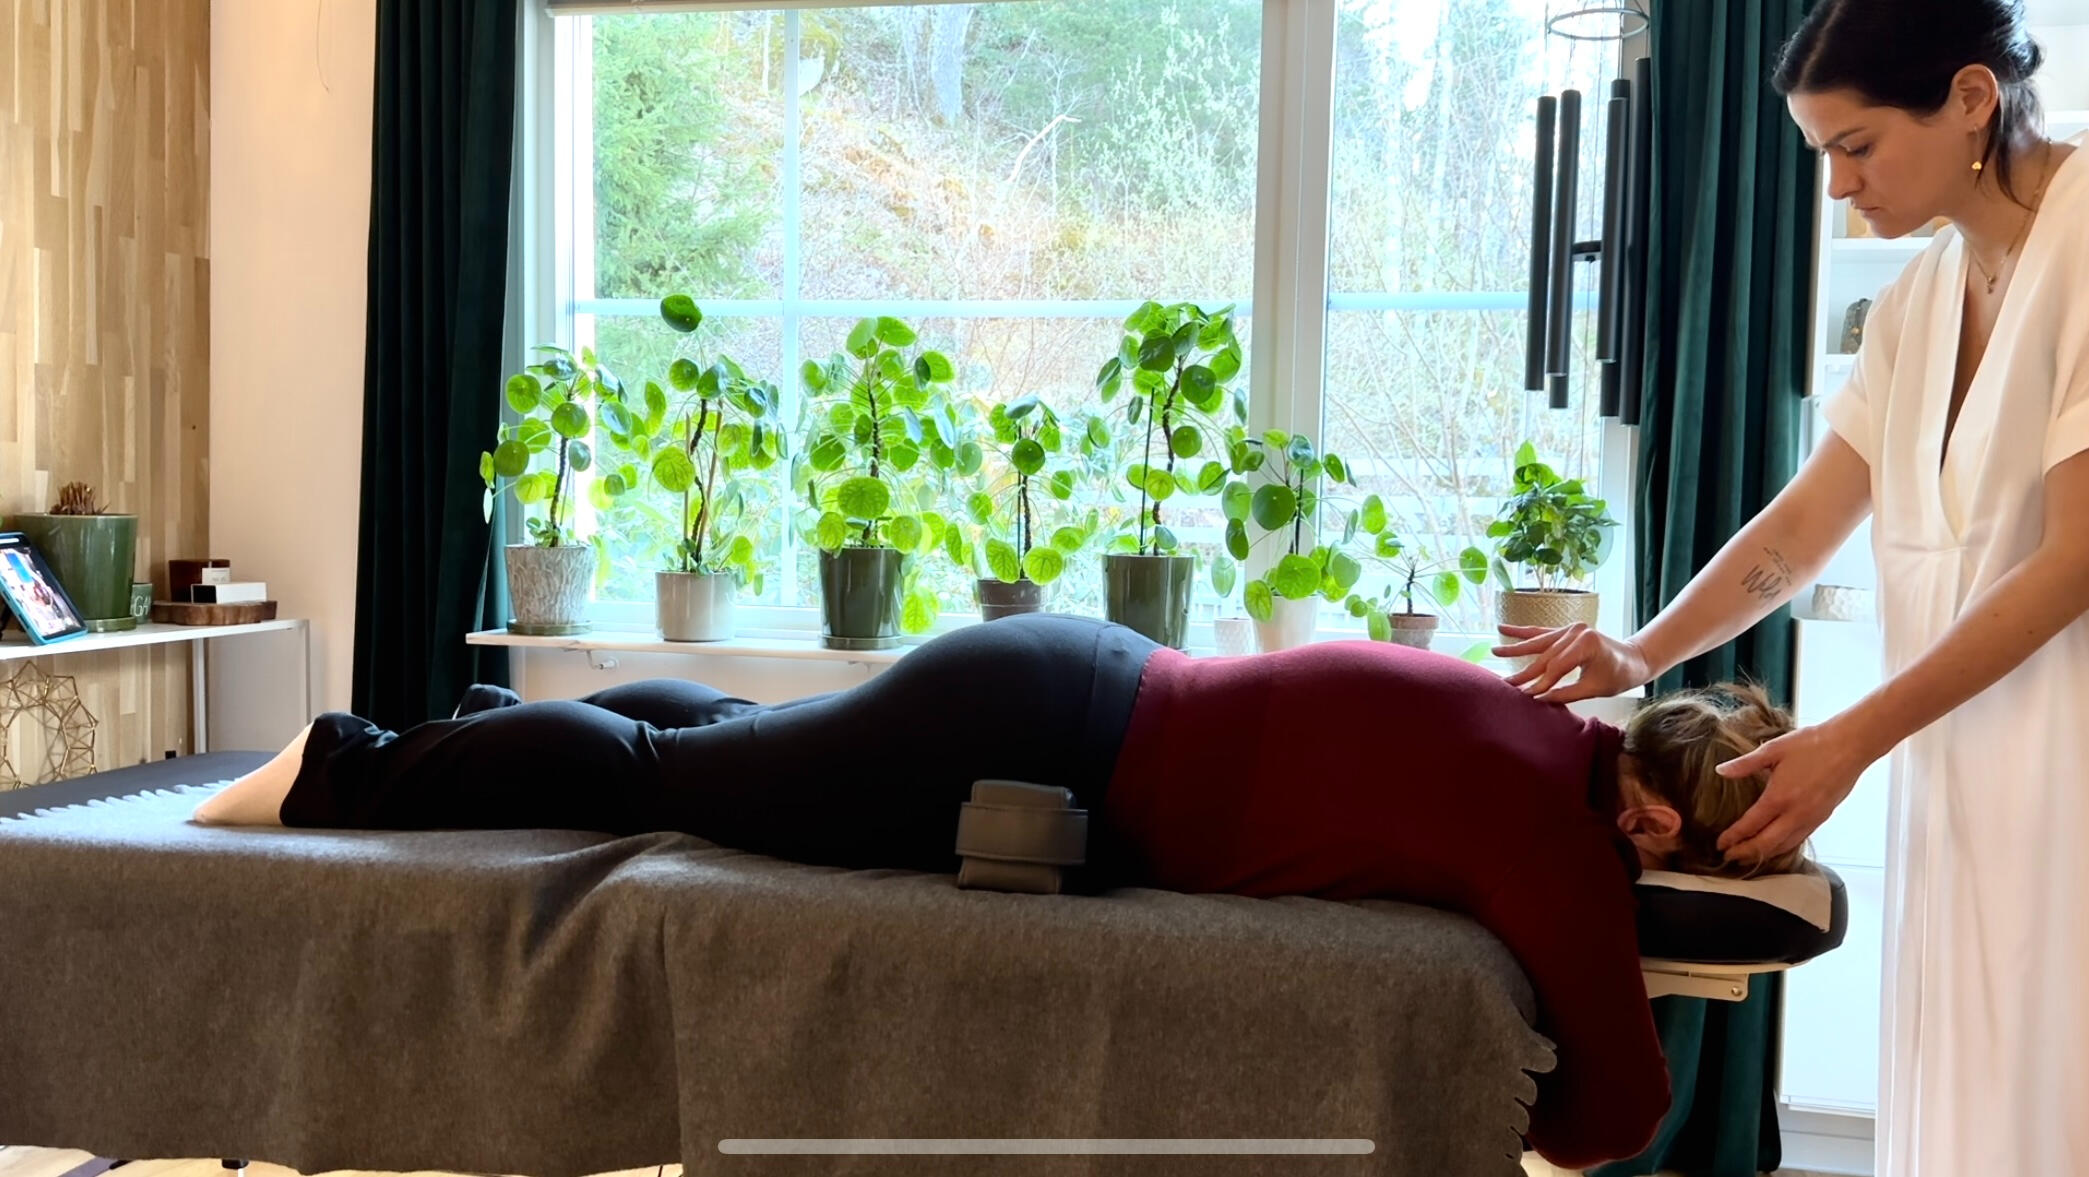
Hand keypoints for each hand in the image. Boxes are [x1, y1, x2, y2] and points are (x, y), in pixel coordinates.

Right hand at [1492, 623, 1653, 703]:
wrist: (1634, 658)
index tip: (1525, 696)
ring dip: (1515, 647)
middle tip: (1505, 683)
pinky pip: (1541, 632)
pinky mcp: (1566, 630)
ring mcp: (1570, 628)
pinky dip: (1522, 632)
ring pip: (1538, 641)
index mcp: (1586, 643)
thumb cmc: (1619, 675)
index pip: (1556, 667)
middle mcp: (1575, 631)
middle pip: (1544, 655)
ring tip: (1494, 651)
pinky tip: (1503, 629)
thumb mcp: (1594, 688)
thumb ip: (1566, 694)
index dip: (1540, 683)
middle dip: (1525, 672)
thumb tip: (1539, 699)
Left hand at [1713, 722, 1871, 866]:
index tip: (1720, 844)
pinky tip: (1776, 846)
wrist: (1850, 746)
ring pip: (1784, 846)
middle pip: (1766, 844)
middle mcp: (1796, 814)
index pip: (1750, 826)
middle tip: (1728, 857)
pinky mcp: (1822, 817)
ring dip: (1764, 854)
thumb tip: (1721, 770)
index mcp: (1779, 797)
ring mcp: (1811, 818)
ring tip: (1748, 857)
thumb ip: (1745, 764)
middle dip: (1745, 853)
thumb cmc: (1813, 744)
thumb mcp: (1773, 749)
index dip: (1733, 838)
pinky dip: (1783, 848)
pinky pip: (1799, 839)